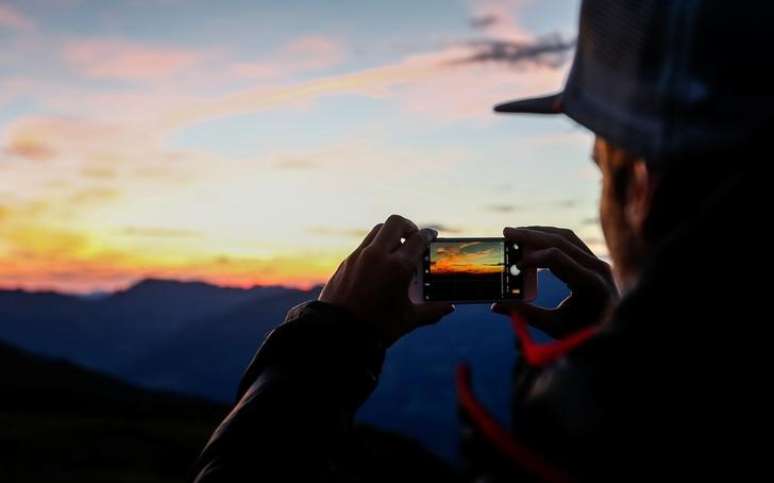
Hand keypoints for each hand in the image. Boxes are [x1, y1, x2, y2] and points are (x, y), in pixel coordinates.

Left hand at [319, 215, 454, 345]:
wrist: (338, 333)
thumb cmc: (377, 328)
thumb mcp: (408, 319)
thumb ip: (431, 310)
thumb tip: (448, 308)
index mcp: (398, 267)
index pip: (418, 239)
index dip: (428, 235)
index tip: (432, 235)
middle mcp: (378, 256)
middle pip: (396, 223)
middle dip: (408, 226)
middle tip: (414, 236)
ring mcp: (360, 256)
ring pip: (378, 231)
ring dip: (390, 234)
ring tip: (397, 248)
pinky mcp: (346, 262)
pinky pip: (364, 245)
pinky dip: (375, 247)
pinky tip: (379, 264)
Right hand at [492, 226, 617, 338]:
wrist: (614, 335)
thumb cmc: (583, 333)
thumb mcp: (554, 326)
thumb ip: (526, 314)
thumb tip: (496, 306)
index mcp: (591, 283)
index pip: (557, 258)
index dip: (532, 258)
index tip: (513, 267)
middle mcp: (597, 267)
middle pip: (561, 240)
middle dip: (531, 235)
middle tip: (506, 232)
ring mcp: (597, 262)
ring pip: (566, 236)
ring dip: (539, 232)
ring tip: (515, 233)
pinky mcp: (593, 261)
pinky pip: (571, 241)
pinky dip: (549, 237)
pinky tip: (531, 239)